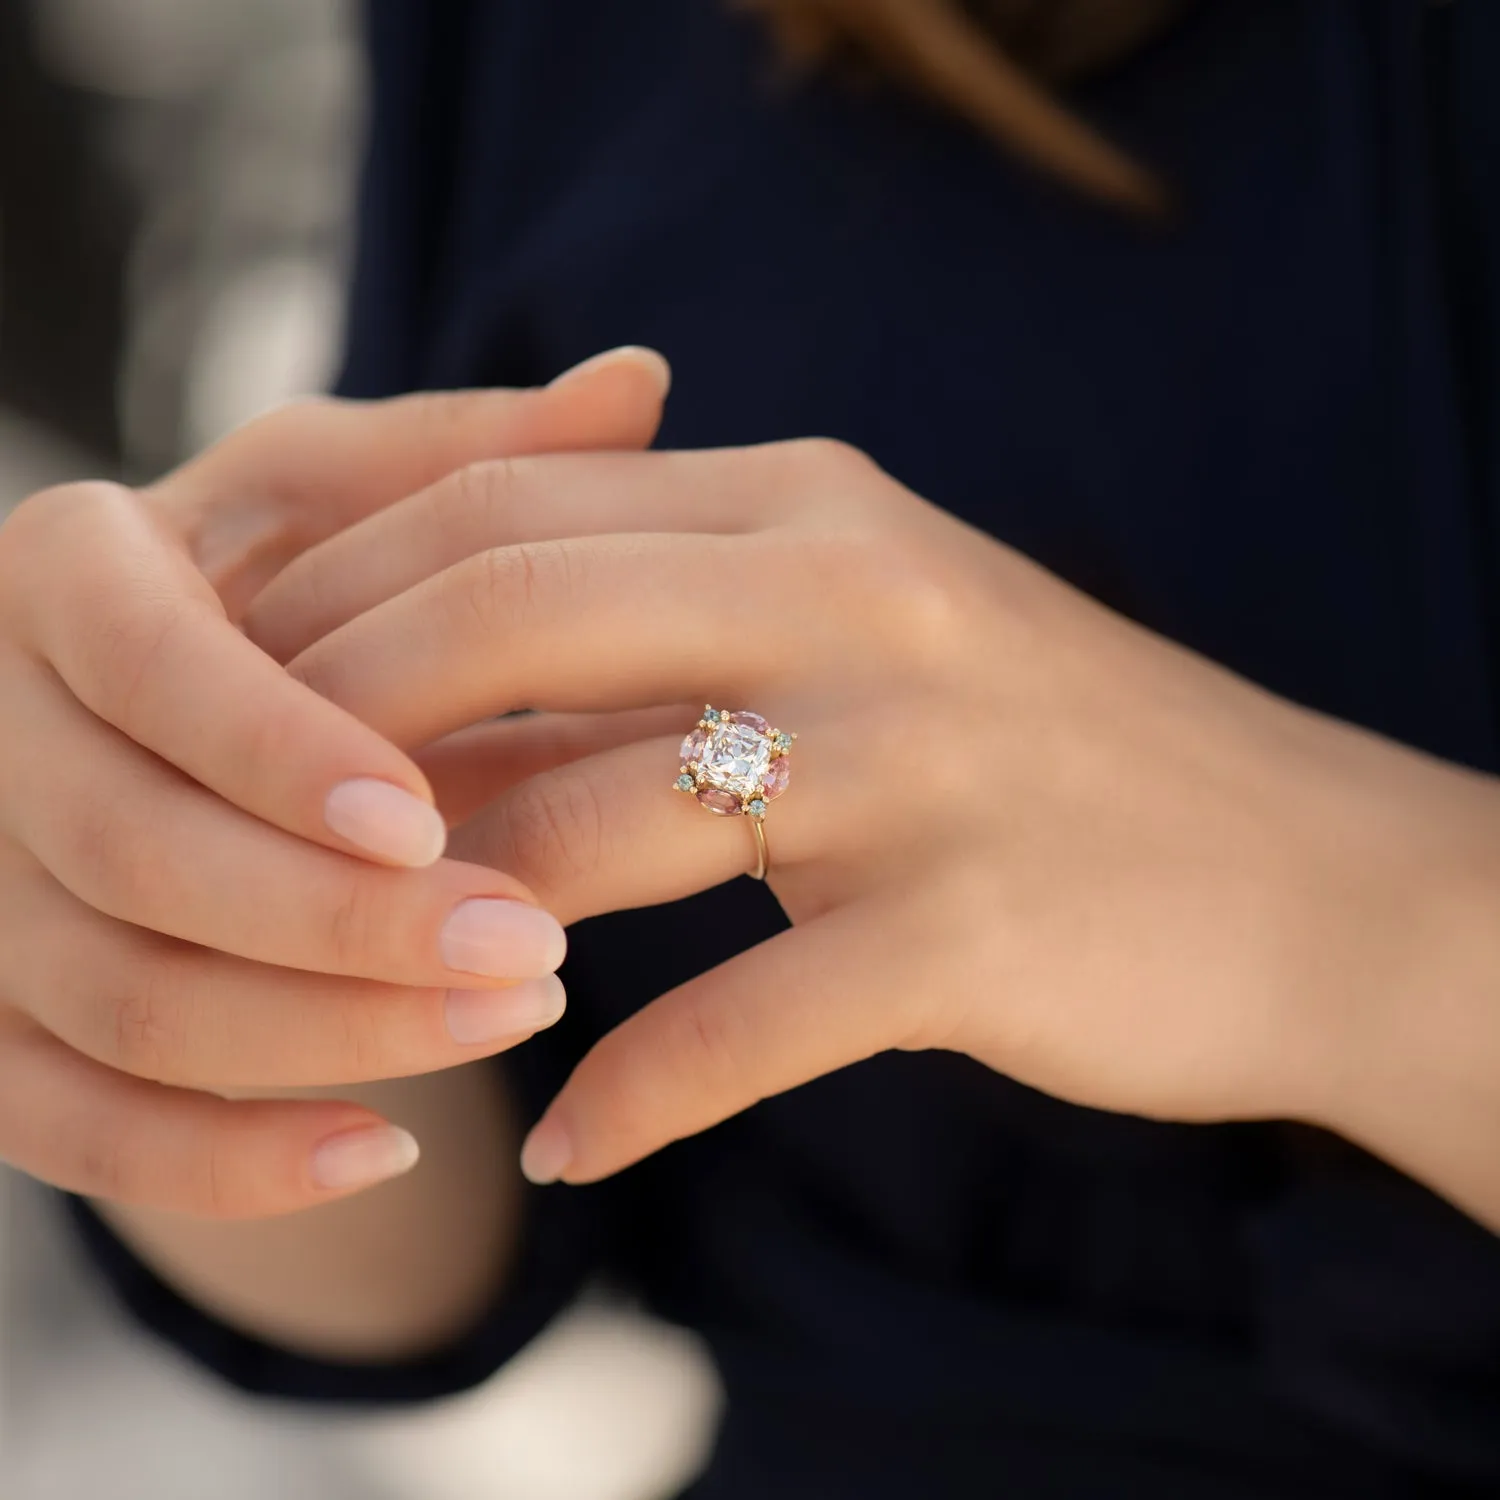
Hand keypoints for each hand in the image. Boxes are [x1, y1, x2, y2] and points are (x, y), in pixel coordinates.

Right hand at [0, 349, 670, 1217]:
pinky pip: (69, 1125)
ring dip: (319, 1037)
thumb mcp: (361, 504)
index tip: (422, 818)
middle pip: (134, 855)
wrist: (173, 726)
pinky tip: (387, 1151)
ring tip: (514, 1023)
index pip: (143, 666)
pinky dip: (219, 1161)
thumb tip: (644, 381)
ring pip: (116, 999)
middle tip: (536, 953)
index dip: (269, 747)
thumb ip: (485, 460)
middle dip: (335, 924)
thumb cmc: (289, 593)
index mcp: (68, 578)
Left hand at [260, 437, 1499, 1207]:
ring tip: (387, 992)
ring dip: (455, 920)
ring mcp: (917, 763)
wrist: (1301, 868)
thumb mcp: (866, 623)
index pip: (506, 505)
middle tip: (255, 834)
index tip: (247, 694)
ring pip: (601, 822)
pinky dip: (634, 1094)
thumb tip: (448, 675)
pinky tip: (571, 1143)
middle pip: (509, 614)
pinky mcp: (970, 930)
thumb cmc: (1047, 746)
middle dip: (344, 724)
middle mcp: (856, 598)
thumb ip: (677, 614)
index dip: (343, 593)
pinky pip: (744, 1024)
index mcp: (812, 504)